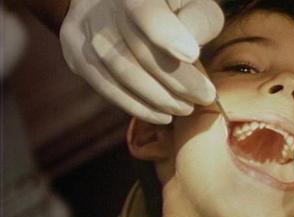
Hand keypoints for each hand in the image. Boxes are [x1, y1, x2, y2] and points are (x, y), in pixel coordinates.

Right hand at [60, 0, 223, 123]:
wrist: (122, 7)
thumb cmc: (172, 9)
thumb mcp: (194, 5)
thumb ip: (199, 21)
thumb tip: (188, 55)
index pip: (145, 11)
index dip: (166, 34)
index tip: (192, 55)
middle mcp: (103, 4)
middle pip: (138, 49)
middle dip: (176, 80)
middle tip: (203, 97)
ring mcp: (84, 28)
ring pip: (120, 71)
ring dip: (158, 98)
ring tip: (185, 108)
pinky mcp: (76, 52)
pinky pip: (105, 86)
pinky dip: (136, 106)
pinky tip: (161, 115)